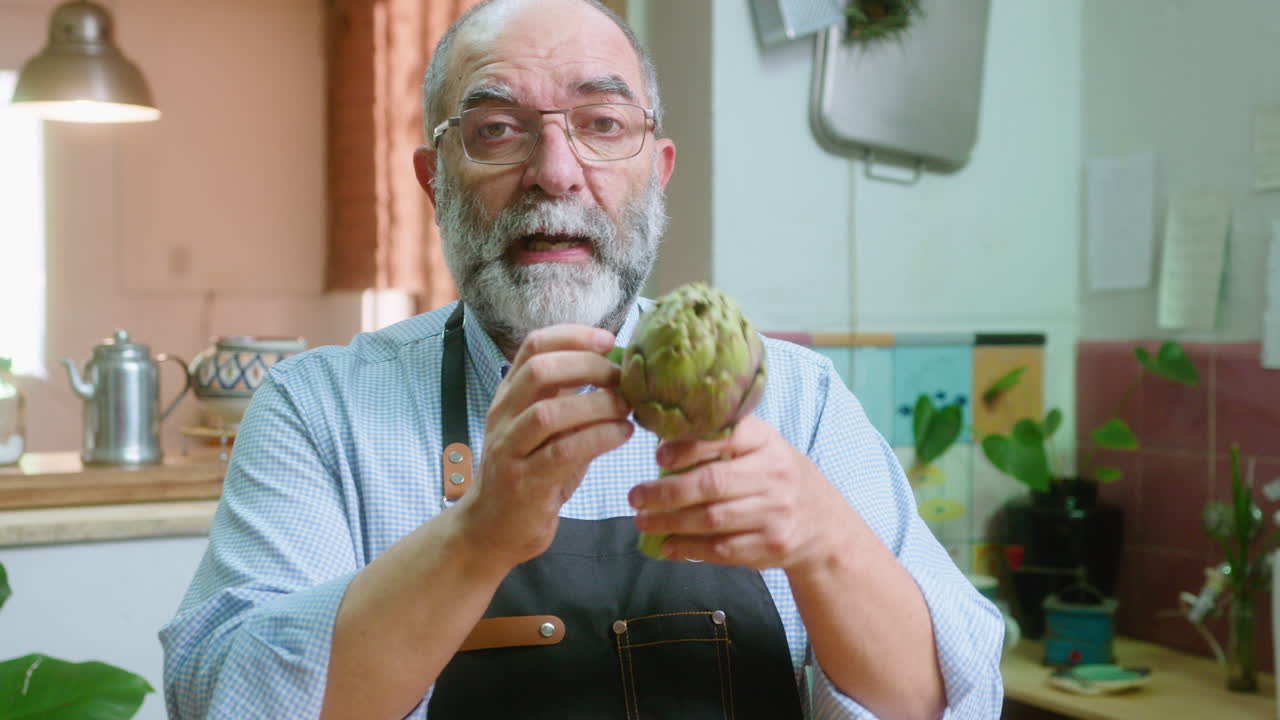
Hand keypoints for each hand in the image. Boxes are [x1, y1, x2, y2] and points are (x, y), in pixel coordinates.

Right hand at [454, 325, 633, 569]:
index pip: (533, 346)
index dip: (573, 336)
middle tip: (621, 378)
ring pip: (548, 412)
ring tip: (627, 408)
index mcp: (509, 396)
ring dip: (595, 405)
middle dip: (587, 366)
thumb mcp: (546, 431)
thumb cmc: (529, 475)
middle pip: (538, 370)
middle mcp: (503, 417)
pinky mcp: (523, 483)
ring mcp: (509, 450)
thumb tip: (614, 368)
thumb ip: (568, 400)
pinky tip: (622, 435)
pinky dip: (598, 438)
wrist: (490, 531)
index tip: (609, 340)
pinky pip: (561, 452)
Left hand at [628, 416, 853, 572]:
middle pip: (711, 483)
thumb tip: (662, 445)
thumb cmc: (777, 477)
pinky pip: (722, 549)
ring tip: (643, 521)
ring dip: (670, 522)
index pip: (726, 437)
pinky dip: (689, 549)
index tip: (658, 456)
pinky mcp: (771, 545)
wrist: (825, 525)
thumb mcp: (761, 448)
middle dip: (666, 492)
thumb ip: (722, 442)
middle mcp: (775, 474)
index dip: (688, 447)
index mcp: (768, 441)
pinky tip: (668, 546)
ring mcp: (775, 513)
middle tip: (635, 496)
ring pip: (712, 520)